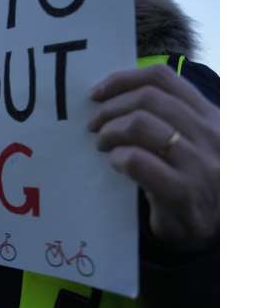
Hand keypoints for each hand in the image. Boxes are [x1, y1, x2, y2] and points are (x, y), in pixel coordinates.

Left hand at [88, 64, 218, 250]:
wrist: (214, 230)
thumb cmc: (192, 179)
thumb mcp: (190, 141)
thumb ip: (164, 117)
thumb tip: (110, 96)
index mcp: (209, 114)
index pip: (162, 77)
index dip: (122, 79)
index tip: (96, 93)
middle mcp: (210, 133)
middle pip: (147, 98)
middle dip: (110, 108)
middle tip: (93, 124)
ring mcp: (200, 163)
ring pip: (141, 124)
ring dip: (110, 131)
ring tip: (102, 144)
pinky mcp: (184, 192)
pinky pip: (137, 160)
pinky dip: (118, 157)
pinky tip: (115, 163)